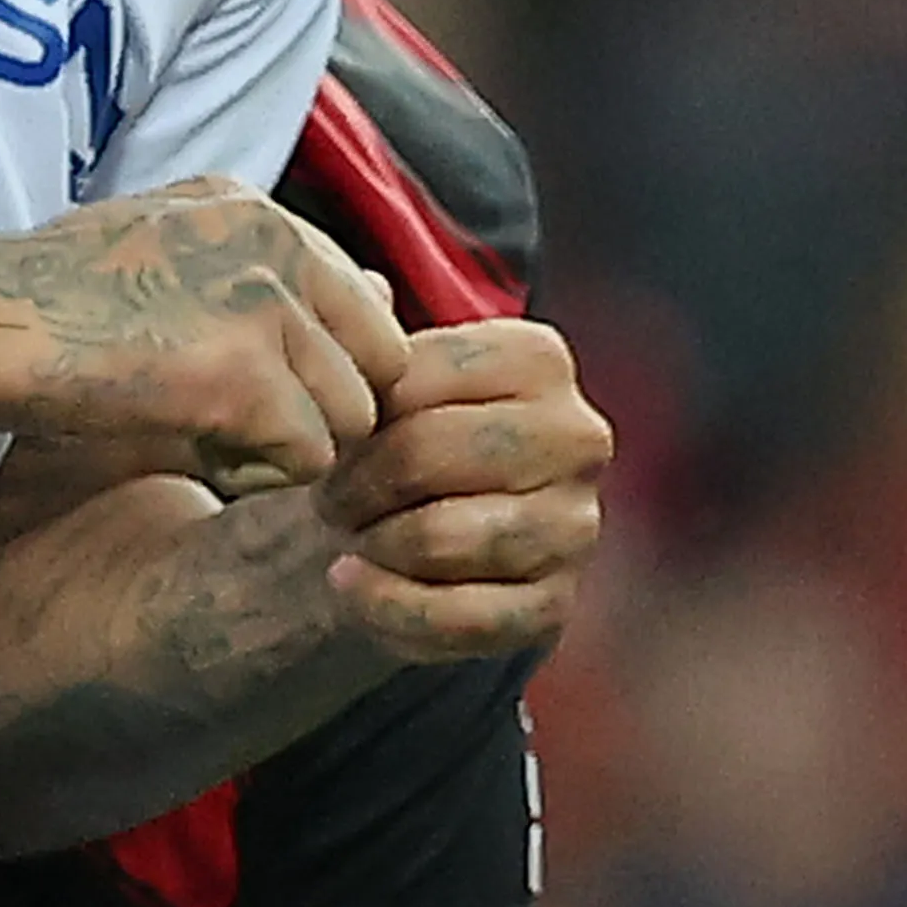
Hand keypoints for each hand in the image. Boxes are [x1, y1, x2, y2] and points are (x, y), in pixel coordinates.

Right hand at [0, 181, 406, 488]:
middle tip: (241, 429)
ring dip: (289, 448)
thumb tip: (384, 294)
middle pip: (380, 364)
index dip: (324, 370)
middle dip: (325, 411)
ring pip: (350, 417)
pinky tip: (187, 452)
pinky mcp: (241, 379)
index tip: (256, 396)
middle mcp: (278, 242)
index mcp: (259, 210)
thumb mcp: (161, 252)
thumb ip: (264, 272)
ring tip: (203, 436)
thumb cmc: (38, 297)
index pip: (366, 308)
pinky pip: (305, 461)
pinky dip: (255, 476)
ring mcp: (263, 307)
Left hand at [315, 314, 607, 661]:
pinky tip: (351, 587)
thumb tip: (369, 290)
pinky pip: (456, 615)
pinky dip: (384, 605)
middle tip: (329, 499)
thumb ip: (375, 338)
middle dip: (358, 484)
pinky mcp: (554, 606)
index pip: (420, 377)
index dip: (352, 413)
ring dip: (372, 545)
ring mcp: (576, 527)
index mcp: (541, 361)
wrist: (420, 541)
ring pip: (442, 537)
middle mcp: (579, 437)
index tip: (327, 437)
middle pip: (431, 453)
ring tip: (348, 538)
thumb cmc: (402, 447)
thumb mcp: (388, 383)